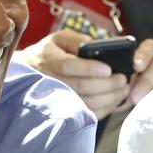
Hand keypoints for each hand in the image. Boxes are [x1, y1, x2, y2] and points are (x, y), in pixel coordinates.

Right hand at [15, 30, 130, 119]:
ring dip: (108, 99)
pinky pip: (84, 114)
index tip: (108, 69)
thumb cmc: (51, 52)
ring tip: (123, 89)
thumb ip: (77, 40)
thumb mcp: (60, 39)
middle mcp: (49, 80)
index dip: (89, 69)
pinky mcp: (63, 110)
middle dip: (105, 85)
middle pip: (80, 87)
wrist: (29, 72)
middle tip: (123, 79)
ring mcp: (54, 98)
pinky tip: (114, 101)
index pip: (68, 65)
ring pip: (84, 103)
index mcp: (48, 58)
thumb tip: (96, 47)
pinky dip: (103, 110)